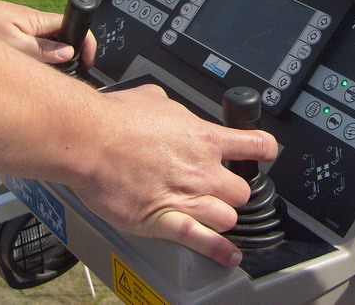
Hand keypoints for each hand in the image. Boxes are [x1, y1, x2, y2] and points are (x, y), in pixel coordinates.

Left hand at [0, 0, 96, 65]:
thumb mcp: (13, 43)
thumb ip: (42, 50)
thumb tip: (69, 54)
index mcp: (38, 21)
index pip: (73, 26)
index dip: (87, 43)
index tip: (89, 62)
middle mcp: (34, 22)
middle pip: (64, 36)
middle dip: (73, 53)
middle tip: (72, 74)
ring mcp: (23, 27)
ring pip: (49, 42)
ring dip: (54, 57)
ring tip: (52, 77)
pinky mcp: (12, 32)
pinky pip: (34, 44)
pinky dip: (39, 57)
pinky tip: (30, 70)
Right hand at [71, 84, 278, 266]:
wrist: (89, 140)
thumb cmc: (115, 119)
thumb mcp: (153, 98)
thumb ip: (171, 108)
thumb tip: (167, 107)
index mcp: (204, 137)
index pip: (255, 145)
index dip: (263, 151)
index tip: (264, 154)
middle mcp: (202, 169)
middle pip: (242, 191)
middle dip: (233, 192)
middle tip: (220, 190)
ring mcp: (186, 196)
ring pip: (228, 218)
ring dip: (222, 218)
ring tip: (212, 216)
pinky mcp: (164, 220)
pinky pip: (202, 240)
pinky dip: (218, 251)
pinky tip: (228, 256)